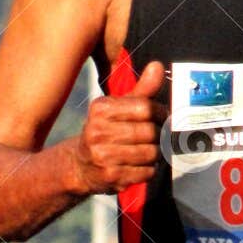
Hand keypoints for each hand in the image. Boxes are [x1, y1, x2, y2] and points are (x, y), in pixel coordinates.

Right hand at [72, 61, 166, 193]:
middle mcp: (97, 131)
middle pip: (149, 131)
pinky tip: (141, 165)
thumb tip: (158, 66)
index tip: (163, 117)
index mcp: (100, 109)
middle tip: (158, 136)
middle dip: (160, 135)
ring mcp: (102, 156)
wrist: (80, 166)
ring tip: (150, 151)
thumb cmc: (106, 131)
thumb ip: (141, 89)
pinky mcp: (110, 176)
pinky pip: (146, 172)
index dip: (161, 112)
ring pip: (150, 152)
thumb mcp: (119, 107)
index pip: (145, 107)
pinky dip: (150, 169)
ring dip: (156, 153)